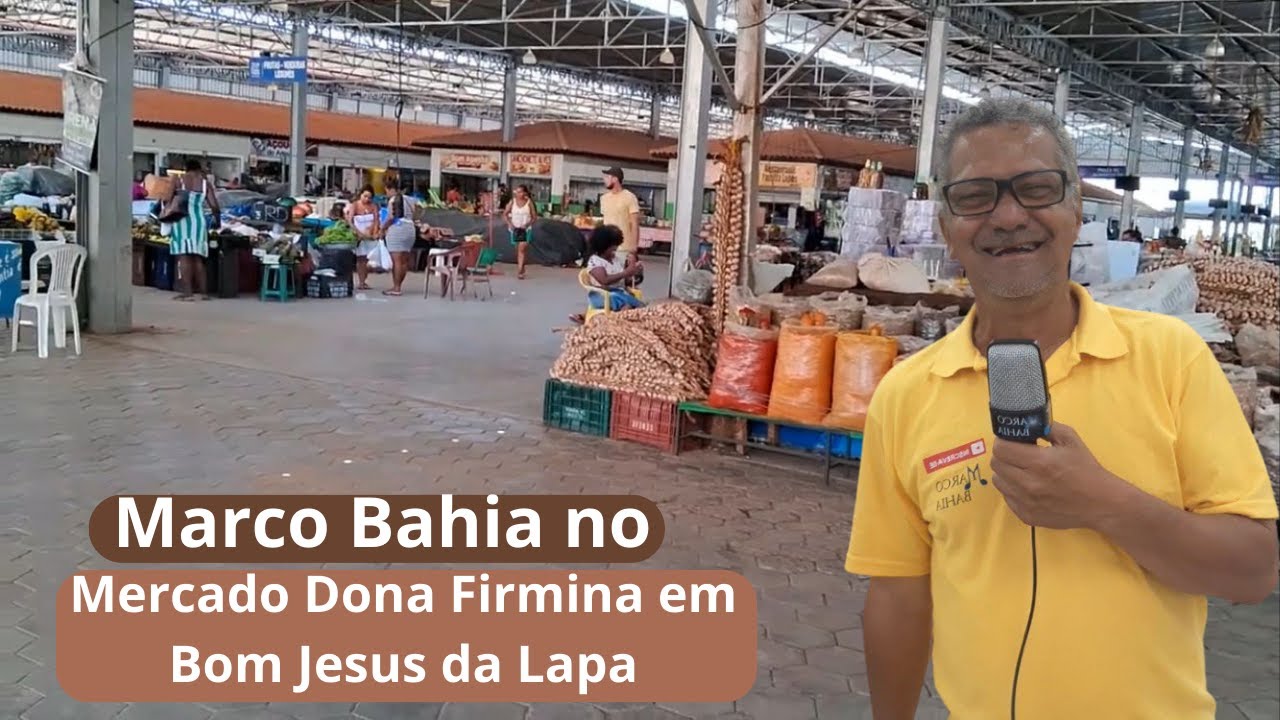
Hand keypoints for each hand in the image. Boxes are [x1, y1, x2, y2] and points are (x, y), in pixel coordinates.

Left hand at [990, 422, 1125, 529]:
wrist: (1101, 503)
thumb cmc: (1086, 469)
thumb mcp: (1071, 440)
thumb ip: (1047, 427)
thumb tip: (1026, 424)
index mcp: (1039, 463)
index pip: (1001, 449)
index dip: (1004, 441)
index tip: (1013, 441)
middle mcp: (1028, 484)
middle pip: (996, 464)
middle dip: (1005, 455)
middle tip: (1017, 454)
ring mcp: (1026, 502)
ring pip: (998, 481)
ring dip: (1006, 473)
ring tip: (1023, 470)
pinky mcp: (1026, 516)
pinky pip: (1007, 498)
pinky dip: (1013, 489)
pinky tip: (1028, 486)